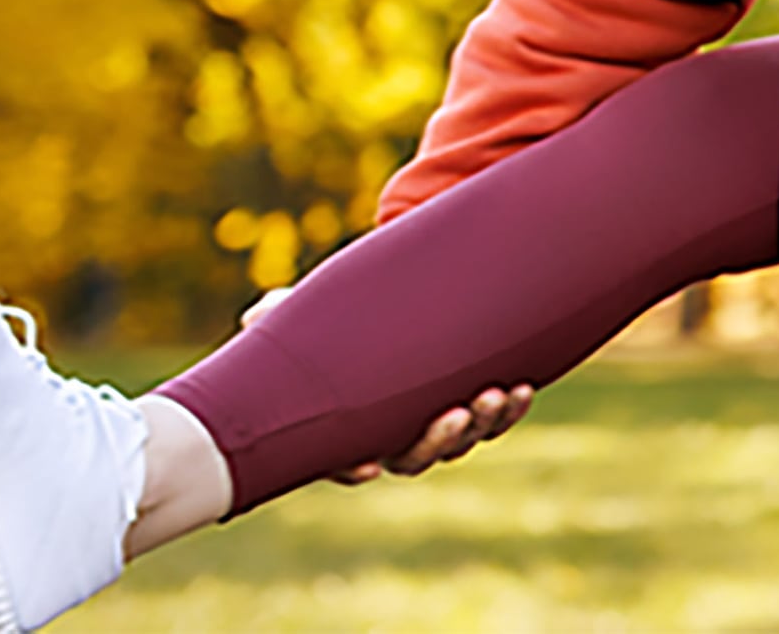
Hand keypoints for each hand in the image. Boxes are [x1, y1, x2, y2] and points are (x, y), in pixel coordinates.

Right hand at [241, 289, 537, 482]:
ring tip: (496, 393)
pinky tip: (522, 387)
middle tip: (457, 413)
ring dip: (481, 423)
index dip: (351, 468)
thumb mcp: (303, 314)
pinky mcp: (468, 401)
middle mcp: (393, 435)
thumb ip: (281, 315)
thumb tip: (256, 315)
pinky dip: (509, 409)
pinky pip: (494, 418)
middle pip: (418, 457)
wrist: (383, 310)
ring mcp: (434, 422)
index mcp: (349, 427)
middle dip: (440, 439)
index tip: (365, 467)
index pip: (346, 461)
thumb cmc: (332, 318)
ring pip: (462, 441)